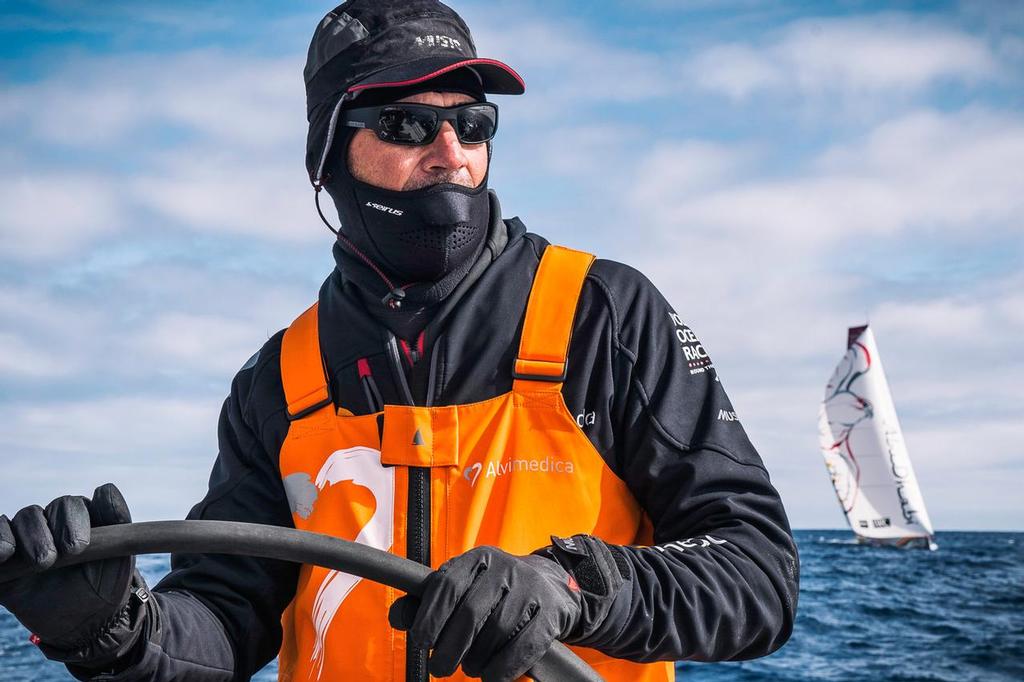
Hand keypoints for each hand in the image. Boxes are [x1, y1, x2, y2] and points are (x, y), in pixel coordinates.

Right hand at [0, 483, 137, 660]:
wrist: (82, 625)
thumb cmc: (104, 588)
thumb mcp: (120, 559)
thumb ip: (118, 523)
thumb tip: (104, 489)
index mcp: (89, 519)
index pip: (82, 502)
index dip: (79, 518)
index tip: (80, 547)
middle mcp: (58, 522)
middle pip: (56, 506)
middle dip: (58, 527)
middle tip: (63, 555)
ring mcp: (31, 537)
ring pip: (26, 517)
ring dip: (31, 534)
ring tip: (42, 562)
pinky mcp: (7, 559)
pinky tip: (4, 553)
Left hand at [389, 546, 581, 681]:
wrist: (551, 592)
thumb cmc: (494, 596)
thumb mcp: (462, 591)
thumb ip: (427, 604)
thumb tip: (397, 617)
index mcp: (478, 559)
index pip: (448, 584)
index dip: (430, 615)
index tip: (421, 641)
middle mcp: (505, 568)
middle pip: (471, 613)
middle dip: (451, 648)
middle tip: (440, 668)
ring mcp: (532, 588)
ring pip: (497, 631)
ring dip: (477, 659)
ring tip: (471, 667)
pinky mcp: (551, 613)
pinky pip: (524, 646)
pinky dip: (503, 667)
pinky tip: (492, 676)